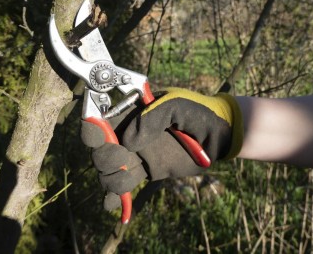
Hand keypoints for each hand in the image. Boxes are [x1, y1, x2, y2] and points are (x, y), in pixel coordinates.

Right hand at [81, 87, 242, 210]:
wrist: (220, 134)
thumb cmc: (199, 112)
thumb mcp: (177, 105)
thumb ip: (152, 117)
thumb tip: (128, 141)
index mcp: (130, 114)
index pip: (100, 121)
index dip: (92, 129)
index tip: (98, 136)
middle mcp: (128, 134)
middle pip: (99, 151)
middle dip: (106, 157)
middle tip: (126, 158)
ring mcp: (136, 155)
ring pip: (109, 172)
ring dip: (112, 178)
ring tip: (132, 175)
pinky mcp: (147, 172)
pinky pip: (124, 188)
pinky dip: (115, 199)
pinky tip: (117, 206)